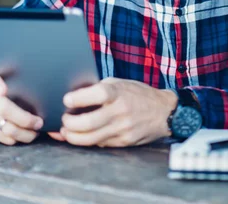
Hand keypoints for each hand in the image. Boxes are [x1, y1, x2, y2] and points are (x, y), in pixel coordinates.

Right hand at [0, 71, 43, 144]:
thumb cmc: (19, 94)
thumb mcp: (22, 85)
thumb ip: (31, 85)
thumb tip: (55, 89)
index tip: (4, 91)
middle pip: (4, 108)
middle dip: (25, 119)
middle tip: (40, 123)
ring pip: (6, 127)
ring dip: (25, 133)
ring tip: (36, 131)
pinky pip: (3, 137)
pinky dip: (18, 139)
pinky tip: (26, 134)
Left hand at [60, 78, 177, 146]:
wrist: (164, 111)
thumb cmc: (138, 94)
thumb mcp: (120, 83)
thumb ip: (99, 89)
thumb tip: (73, 98)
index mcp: (119, 92)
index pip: (97, 94)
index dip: (78, 98)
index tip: (67, 100)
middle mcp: (121, 111)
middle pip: (87, 123)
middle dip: (68, 124)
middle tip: (64, 120)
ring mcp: (122, 129)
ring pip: (90, 139)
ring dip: (73, 137)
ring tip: (67, 131)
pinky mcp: (124, 142)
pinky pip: (99, 144)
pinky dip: (87, 140)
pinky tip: (82, 135)